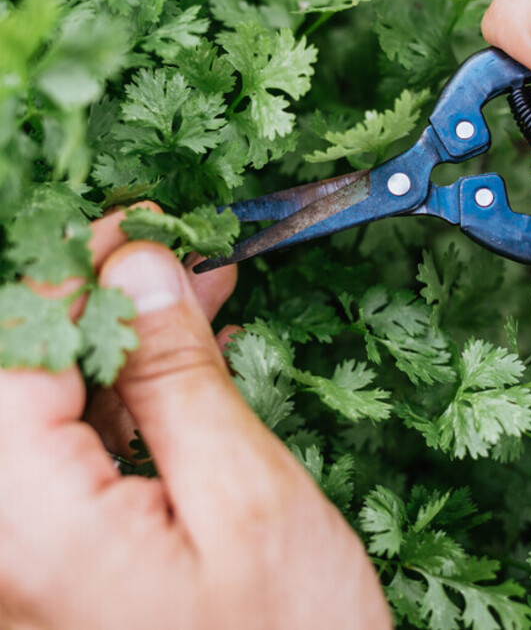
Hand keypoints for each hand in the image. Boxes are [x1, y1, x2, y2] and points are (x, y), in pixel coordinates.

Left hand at [0, 206, 390, 629]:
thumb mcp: (248, 497)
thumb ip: (177, 375)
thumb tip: (139, 264)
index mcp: (29, 531)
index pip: (13, 350)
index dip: (71, 272)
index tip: (138, 228)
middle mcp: (3, 546)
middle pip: (19, 374)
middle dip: (100, 300)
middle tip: (176, 257)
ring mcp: (23, 557)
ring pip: (46, 405)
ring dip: (117, 342)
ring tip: (191, 296)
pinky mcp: (53, 559)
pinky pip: (68, 449)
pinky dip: (122, 395)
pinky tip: (178, 363)